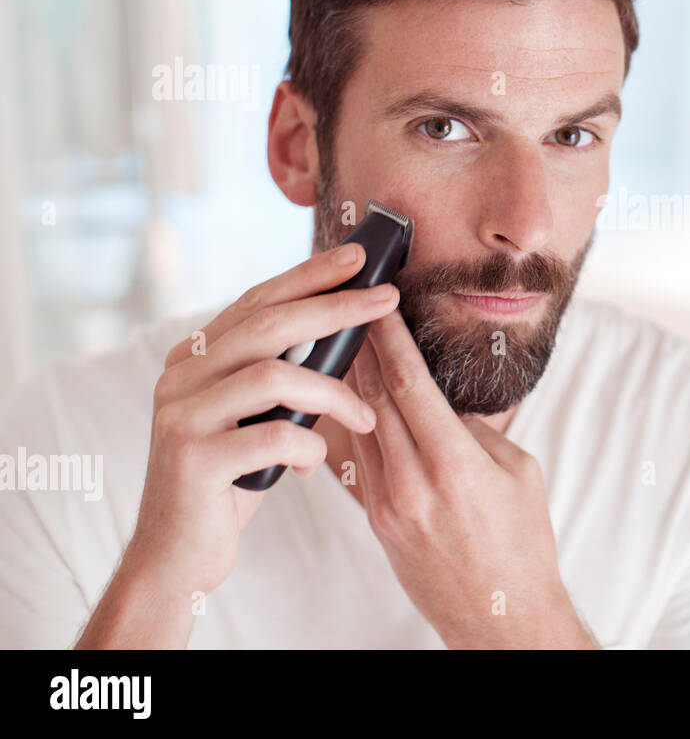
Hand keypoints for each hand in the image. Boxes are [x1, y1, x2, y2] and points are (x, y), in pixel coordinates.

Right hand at [126, 244, 395, 596]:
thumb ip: (280, 375)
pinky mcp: (192, 459)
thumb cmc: (231, 481)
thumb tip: (348, 326)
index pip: (257, 301)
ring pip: (272, 376)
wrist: (178, 556)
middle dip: (334, 308)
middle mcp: (179, 377)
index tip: (357, 256)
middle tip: (387, 297)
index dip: (308, 276)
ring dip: (334, 394)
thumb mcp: (256, 418)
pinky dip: (307, 448)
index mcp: (194, 359)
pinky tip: (312, 464)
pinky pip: (271, 436)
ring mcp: (181, 416)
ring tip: (366, 416)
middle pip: (268, 326)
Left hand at [346, 309, 594, 648]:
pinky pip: (360, 459)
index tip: (379, 303)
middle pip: (372, 399)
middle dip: (362, 348)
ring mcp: (388, 506)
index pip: (408, 385)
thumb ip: (477, 429)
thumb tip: (443, 397)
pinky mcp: (377, 522)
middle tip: (352, 308)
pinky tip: (350, 399)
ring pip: (359, 426)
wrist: (501, 618)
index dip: (390, 338)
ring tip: (345, 343)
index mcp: (455, 466)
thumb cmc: (523, 542)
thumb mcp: (518, 471)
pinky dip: (355, 422)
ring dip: (351, 382)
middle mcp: (413, 485)